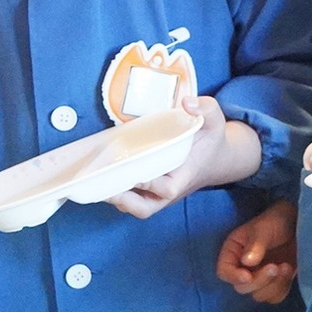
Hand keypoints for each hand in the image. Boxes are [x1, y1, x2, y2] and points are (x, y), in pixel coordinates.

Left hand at [109, 96, 233, 217]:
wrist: (215, 159)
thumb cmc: (210, 141)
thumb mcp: (214, 121)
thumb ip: (206, 108)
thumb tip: (186, 102)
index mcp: (184, 176)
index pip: (167, 189)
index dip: (150, 184)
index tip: (136, 174)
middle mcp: (169, 190)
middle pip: (145, 208)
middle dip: (125, 201)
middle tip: (106, 185)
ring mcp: (158, 194)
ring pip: (135, 207)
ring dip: (117, 199)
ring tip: (97, 183)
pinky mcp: (150, 191)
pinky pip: (132, 199)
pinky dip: (118, 193)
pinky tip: (103, 178)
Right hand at [216, 200, 298, 303]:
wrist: (298, 224)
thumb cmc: (276, 220)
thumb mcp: (264, 228)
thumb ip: (255, 244)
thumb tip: (246, 262)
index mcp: (233, 252)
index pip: (224, 271)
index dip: (233, 277)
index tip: (247, 276)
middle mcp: (242, 268)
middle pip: (242, 287)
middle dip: (259, 280)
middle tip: (275, 267)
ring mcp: (259, 277)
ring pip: (259, 295)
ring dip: (273, 285)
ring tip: (286, 267)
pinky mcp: (275, 283)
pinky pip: (275, 296)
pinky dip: (282, 287)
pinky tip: (290, 270)